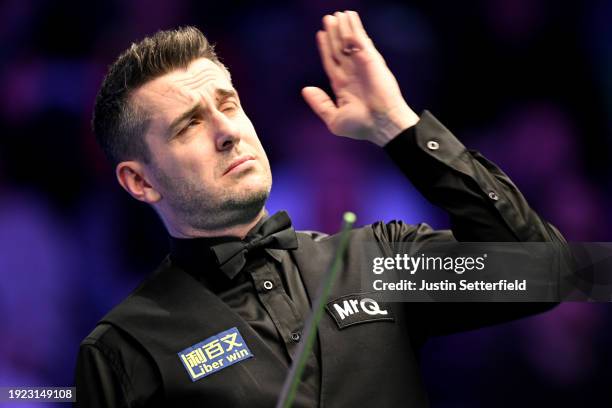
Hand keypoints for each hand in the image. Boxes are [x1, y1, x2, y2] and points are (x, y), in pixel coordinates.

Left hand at [302, 11, 419, 145]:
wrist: (382, 125)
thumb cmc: (361, 126)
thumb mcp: (334, 119)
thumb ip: (319, 104)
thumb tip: (306, 90)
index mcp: (342, 85)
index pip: (331, 61)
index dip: (325, 48)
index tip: (320, 34)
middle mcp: (352, 73)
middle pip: (339, 48)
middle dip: (333, 34)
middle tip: (328, 18)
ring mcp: (362, 65)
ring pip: (349, 41)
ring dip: (344, 27)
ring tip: (338, 14)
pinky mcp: (371, 60)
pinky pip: (360, 41)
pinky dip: (355, 28)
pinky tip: (349, 18)